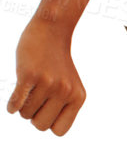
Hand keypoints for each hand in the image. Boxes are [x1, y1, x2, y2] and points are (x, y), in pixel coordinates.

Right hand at [9, 19, 84, 134]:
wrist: (51, 32)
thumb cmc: (56, 63)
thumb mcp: (69, 86)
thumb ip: (62, 106)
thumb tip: (45, 128)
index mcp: (78, 98)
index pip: (59, 131)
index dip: (48, 124)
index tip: (44, 111)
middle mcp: (66, 92)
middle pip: (40, 126)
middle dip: (32, 117)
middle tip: (34, 100)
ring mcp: (48, 83)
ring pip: (25, 115)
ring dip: (22, 107)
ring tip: (29, 91)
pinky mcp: (30, 75)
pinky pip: (17, 103)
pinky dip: (12, 106)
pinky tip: (12, 104)